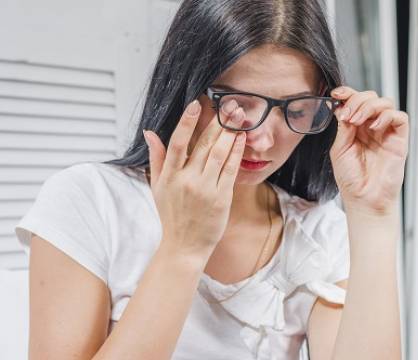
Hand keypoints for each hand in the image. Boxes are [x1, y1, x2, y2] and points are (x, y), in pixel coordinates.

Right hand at [143, 99, 246, 260]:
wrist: (185, 246)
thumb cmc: (171, 215)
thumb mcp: (157, 187)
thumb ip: (156, 158)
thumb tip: (149, 132)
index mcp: (169, 176)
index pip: (177, 143)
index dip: (187, 122)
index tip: (197, 104)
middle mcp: (186, 180)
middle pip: (203, 145)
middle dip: (218, 122)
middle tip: (229, 104)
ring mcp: (205, 189)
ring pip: (219, 154)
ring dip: (230, 132)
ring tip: (239, 116)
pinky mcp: (221, 198)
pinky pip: (230, 170)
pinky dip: (236, 152)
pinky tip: (241, 138)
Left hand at [329, 86, 408, 214]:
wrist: (363, 199)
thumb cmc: (351, 179)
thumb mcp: (339, 149)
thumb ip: (343, 128)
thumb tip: (343, 107)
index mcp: (356, 127)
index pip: (355, 101)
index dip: (347, 93)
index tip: (336, 93)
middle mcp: (372, 127)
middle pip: (371, 97)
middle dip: (357, 100)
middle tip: (348, 115)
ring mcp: (386, 133)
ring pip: (386, 102)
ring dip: (369, 106)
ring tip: (358, 120)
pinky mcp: (399, 140)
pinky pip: (400, 118)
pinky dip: (386, 116)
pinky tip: (374, 127)